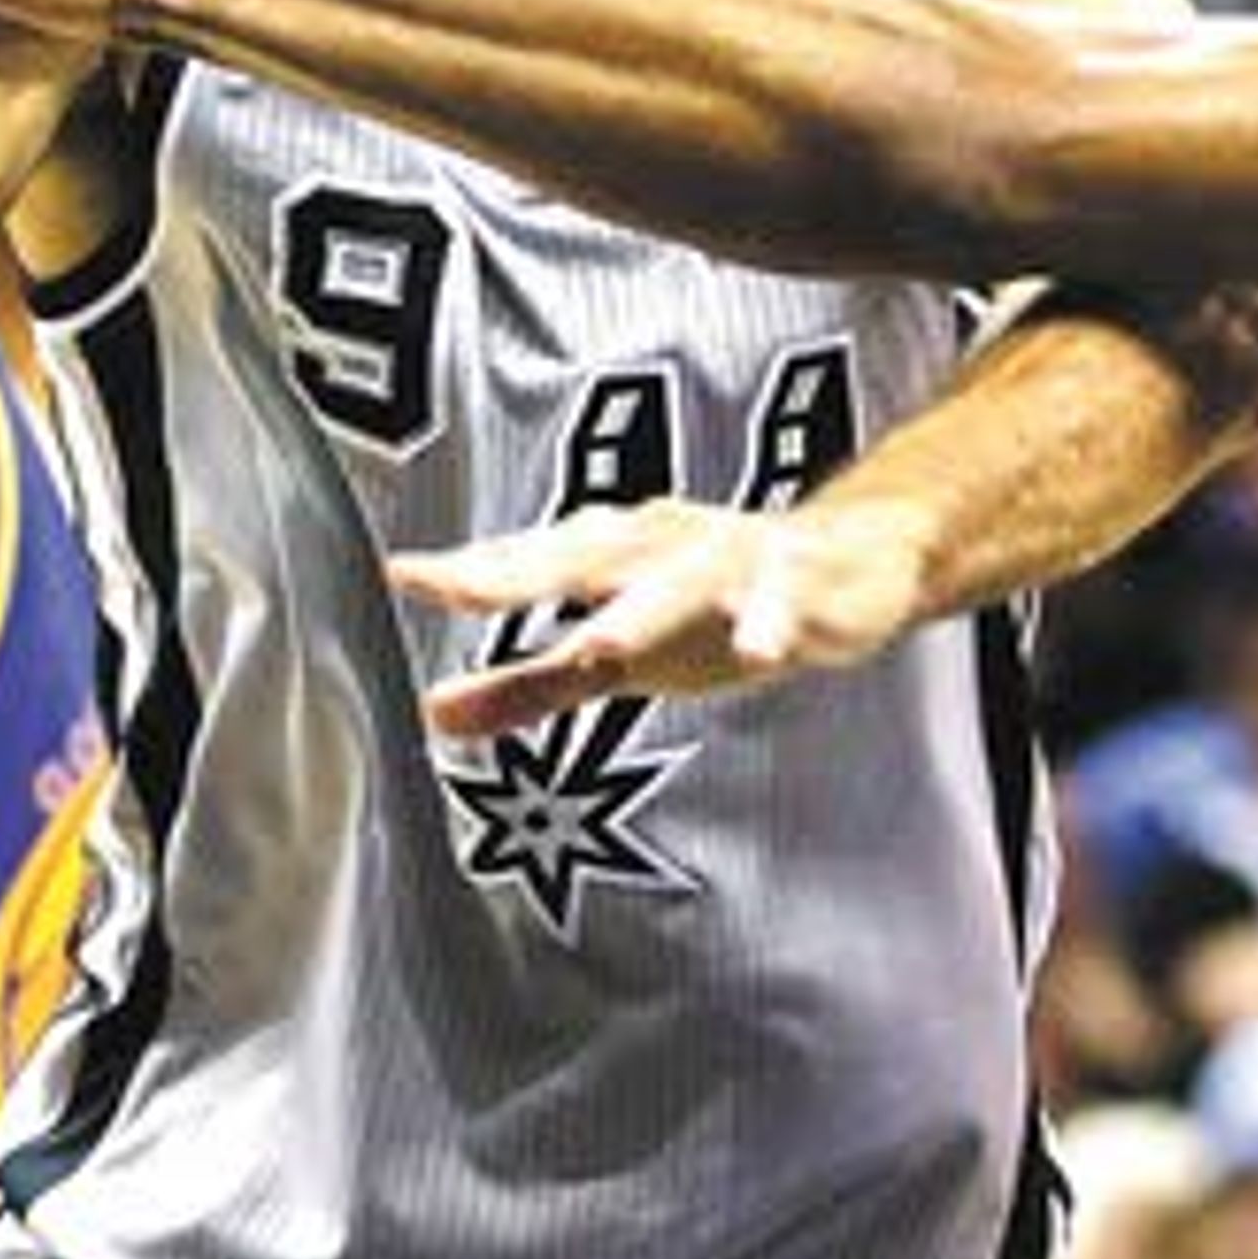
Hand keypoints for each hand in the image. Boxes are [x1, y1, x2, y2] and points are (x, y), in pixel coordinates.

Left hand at [389, 497, 925, 740]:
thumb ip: (528, 683)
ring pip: (684, 581)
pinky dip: (771, 621)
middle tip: (465, 589)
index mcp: (615, 553)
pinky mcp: (800, 588)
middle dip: (530, 572)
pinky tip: (757, 649)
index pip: (531, 560)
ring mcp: (735, 562)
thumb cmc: (716, 602)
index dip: (473, 569)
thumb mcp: (620, 653)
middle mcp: (666, 545)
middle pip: (591, 558)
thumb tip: (434, 713)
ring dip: (644, 608)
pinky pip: (784, 606)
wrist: (852, 558)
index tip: (405, 573)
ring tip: (600, 645)